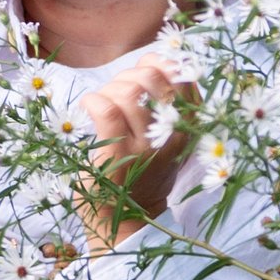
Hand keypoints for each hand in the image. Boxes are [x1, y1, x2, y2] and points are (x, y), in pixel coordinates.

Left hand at [76, 48, 193, 246]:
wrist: (128, 219)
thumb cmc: (144, 171)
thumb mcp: (170, 138)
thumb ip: (169, 103)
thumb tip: (154, 60)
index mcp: (191, 126)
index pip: (182, 74)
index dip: (158, 64)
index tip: (142, 76)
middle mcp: (173, 134)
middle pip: (151, 76)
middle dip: (128, 75)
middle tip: (117, 93)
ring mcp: (146, 145)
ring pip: (127, 90)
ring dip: (109, 89)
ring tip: (104, 103)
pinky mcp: (118, 154)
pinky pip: (105, 107)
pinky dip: (93, 99)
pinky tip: (89, 106)